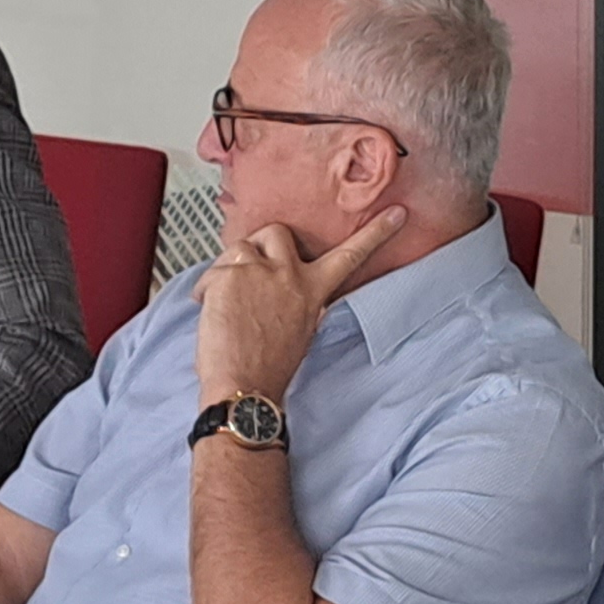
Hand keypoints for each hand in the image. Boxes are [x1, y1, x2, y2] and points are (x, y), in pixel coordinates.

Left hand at [191, 212, 403, 403]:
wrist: (243, 388)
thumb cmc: (268, 367)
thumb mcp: (301, 329)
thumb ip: (299, 298)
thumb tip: (284, 285)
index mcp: (314, 291)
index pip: (350, 256)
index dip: (375, 234)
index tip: (396, 214)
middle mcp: (290, 275)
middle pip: (278, 232)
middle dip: (261, 245)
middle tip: (251, 271)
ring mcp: (259, 272)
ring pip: (241, 246)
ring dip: (230, 268)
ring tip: (226, 300)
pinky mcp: (229, 275)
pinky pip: (214, 268)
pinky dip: (207, 288)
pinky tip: (211, 309)